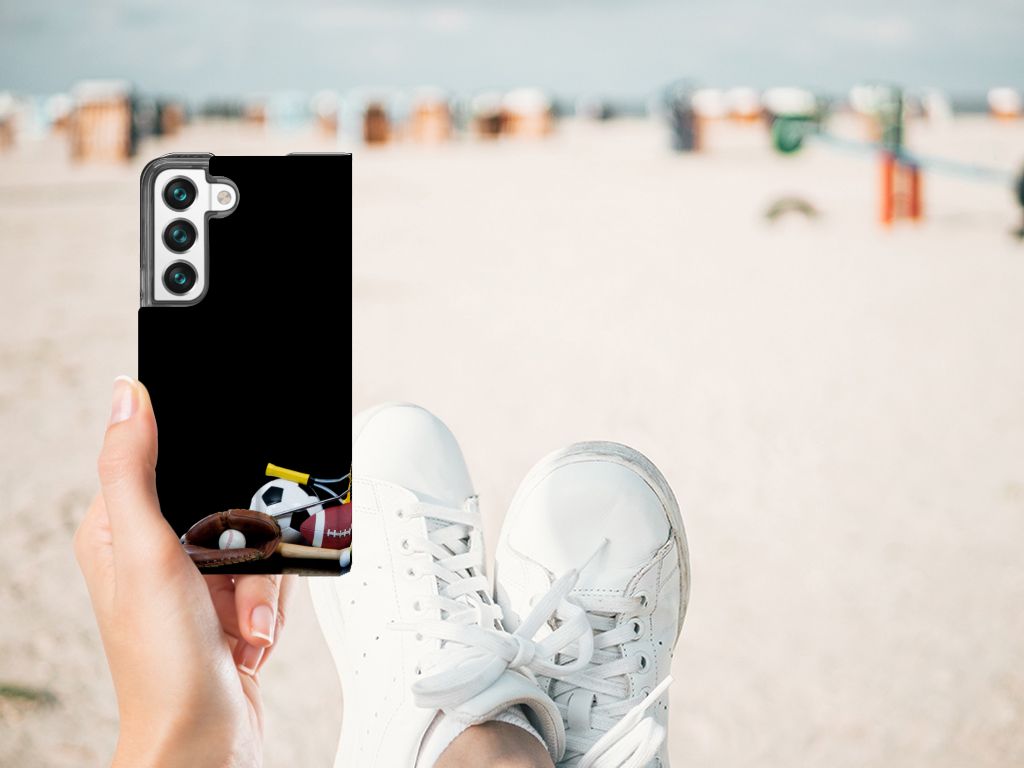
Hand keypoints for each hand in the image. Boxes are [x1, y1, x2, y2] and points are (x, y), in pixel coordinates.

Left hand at [75, 376, 293, 767]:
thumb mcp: (147, 552)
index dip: (201, 469)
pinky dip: (272, 604)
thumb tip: (128, 395)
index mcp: (118, 530)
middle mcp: (156, 552)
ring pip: (257, 537)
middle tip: (233, 572)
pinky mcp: (230, 605)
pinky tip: (251, 634)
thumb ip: (132, 470)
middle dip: (246, 540)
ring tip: (242, 619)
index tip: (218, 496)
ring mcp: (195, 581)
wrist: (206, 740)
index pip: (161, 461)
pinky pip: (271, 574)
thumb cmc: (163, 664)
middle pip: (226, 500)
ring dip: (262, 581)